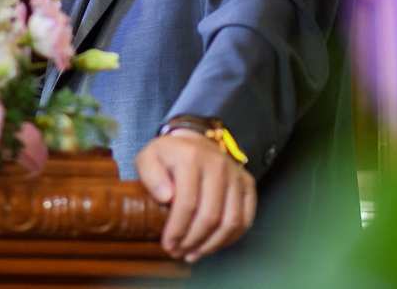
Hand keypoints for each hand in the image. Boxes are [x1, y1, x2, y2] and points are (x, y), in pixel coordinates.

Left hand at [136, 130, 256, 262]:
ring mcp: (236, 174)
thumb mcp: (148, 158)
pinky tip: (212, 245)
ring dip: (211, 244)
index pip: (187, 203)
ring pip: (230, 221)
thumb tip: (166, 197)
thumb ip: (151, 176)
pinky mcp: (247, 184)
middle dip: (193, 241)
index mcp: (191, 157)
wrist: (194, 142)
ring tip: (193, 253)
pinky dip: (229, 238)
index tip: (168, 244)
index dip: (177, 229)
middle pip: (210, 215)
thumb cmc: (169, 156)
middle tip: (178, 252)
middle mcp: (218, 164)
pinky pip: (245, 219)